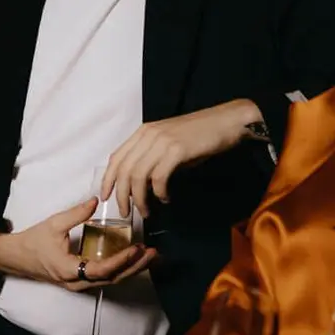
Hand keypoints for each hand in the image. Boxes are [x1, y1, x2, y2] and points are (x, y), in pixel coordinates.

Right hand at [0, 199, 157, 289]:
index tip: (136, 248)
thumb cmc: (33, 242)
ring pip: (111, 281)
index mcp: (70, 270)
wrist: (16, 257)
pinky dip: (121, 269)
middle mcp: (77, 282)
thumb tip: (96, 200)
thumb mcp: (53, 224)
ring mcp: (80, 284)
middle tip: (152, 253)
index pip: (101, 270)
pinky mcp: (81, 281)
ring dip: (131, 269)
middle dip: (134, 267)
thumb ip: (76, 213)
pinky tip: (132, 259)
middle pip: (112, 279)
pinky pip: (105, 278)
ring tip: (148, 256)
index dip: (121, 260)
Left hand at [102, 99, 263, 210]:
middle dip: (121, 195)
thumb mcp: (170, 145)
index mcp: (143, 132)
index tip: (106, 196)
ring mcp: (161, 141)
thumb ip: (153, 160)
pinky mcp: (176, 150)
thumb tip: (143, 186)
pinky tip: (165, 199)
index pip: (116, 157)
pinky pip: (158, 177)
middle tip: (125, 212)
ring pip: (138, 176)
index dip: (108, 179)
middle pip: (124, 169)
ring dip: (139, 198)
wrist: (228, 121)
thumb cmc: (201, 135)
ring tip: (146, 211)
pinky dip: (159, 192)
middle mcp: (148, 135)